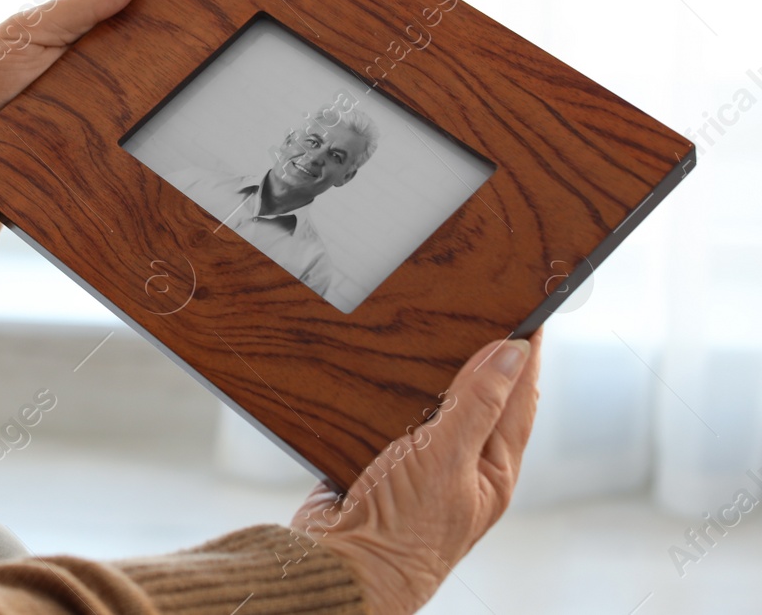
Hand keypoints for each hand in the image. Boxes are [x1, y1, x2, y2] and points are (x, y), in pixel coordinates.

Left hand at [0, 0, 195, 163]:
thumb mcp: (28, 32)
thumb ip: (79, 6)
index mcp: (75, 16)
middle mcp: (93, 49)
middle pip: (152, 22)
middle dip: (191, 6)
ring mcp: (100, 88)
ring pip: (154, 69)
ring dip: (188, 58)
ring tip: (235, 40)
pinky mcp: (101, 127)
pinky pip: (141, 113)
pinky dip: (168, 105)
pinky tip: (199, 100)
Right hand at [289, 330, 543, 614]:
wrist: (340, 565)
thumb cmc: (404, 530)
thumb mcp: (446, 458)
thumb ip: (477, 403)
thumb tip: (512, 353)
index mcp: (493, 468)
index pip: (520, 396)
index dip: (525, 351)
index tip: (529, 306)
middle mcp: (460, 461)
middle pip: (477, 392)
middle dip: (479, 351)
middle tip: (478, 302)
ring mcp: (418, 458)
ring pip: (430, 397)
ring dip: (429, 366)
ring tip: (431, 322)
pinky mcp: (376, 454)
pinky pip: (388, 408)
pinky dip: (387, 384)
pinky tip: (379, 359)